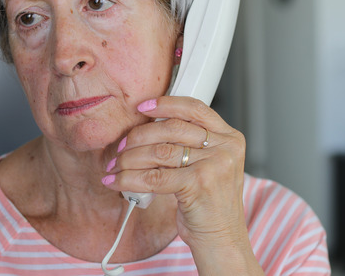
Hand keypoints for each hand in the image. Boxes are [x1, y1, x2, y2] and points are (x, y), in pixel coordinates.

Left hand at [102, 96, 247, 248]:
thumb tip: (146, 129)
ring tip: (115, 167)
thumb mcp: (207, 166)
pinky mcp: (199, 183)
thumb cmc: (208, 204)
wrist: (222, 240)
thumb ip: (188, 144)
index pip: (194, 108)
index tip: (142, 107)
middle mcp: (225, 147)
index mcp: (229, 137)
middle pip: (171, 128)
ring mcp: (215, 164)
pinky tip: (117, 182)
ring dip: (129, 160)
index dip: (165, 104)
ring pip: (159, 152)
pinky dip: (129, 179)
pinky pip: (154, 176)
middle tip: (120, 149)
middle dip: (138, 137)